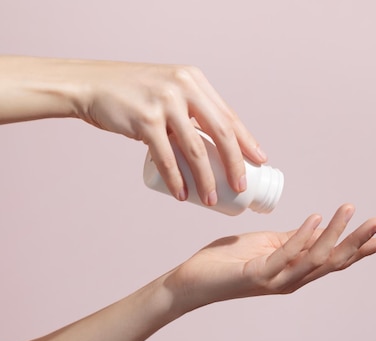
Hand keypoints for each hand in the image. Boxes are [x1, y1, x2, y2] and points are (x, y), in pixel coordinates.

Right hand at [74, 60, 266, 203]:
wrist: (90, 84)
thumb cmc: (133, 92)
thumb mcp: (168, 89)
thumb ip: (189, 108)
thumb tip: (212, 141)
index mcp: (194, 81)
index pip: (228, 116)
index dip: (247, 141)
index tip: (260, 162)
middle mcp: (184, 88)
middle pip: (221, 133)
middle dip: (236, 164)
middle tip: (242, 188)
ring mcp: (164, 103)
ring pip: (196, 150)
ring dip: (206, 180)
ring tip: (211, 200)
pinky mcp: (144, 120)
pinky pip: (167, 157)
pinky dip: (177, 180)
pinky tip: (182, 195)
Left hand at [166, 204, 375, 312]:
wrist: (192, 280)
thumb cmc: (228, 262)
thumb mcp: (267, 245)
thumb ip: (292, 240)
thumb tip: (319, 227)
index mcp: (296, 272)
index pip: (334, 260)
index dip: (359, 249)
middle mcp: (292, 280)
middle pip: (333, 261)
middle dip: (358, 242)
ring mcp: (276, 280)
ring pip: (315, 258)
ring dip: (335, 233)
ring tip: (349, 210)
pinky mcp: (258, 275)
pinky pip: (286, 255)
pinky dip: (303, 236)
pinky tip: (316, 218)